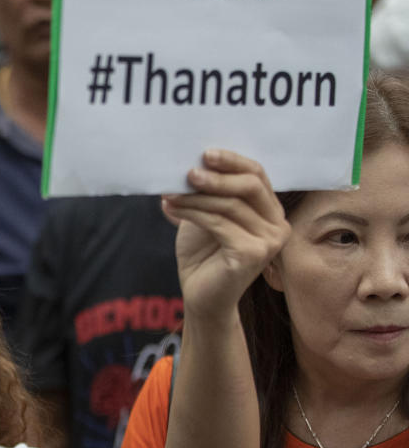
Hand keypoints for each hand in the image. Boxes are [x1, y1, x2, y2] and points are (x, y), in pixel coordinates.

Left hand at [163, 149, 289, 321]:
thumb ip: (206, 191)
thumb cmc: (202, 253)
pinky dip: (193, 212)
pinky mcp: (253, 254)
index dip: (233, 161)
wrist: (200, 294)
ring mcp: (270, 241)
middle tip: (188, 172)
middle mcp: (278, 225)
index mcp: (270, 210)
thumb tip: (188, 162)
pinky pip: (219, 223)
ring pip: (230, 205)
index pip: (257, 174)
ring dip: (195, 197)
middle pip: (250, 186)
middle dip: (217, 176)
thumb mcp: (205, 214)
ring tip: (169, 193)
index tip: (205, 153)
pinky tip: (171, 208)